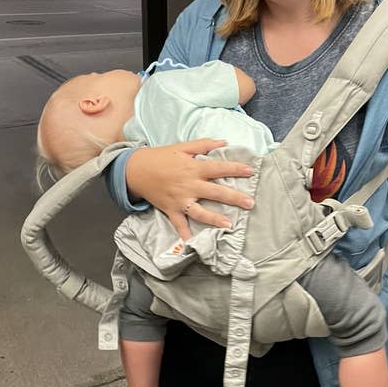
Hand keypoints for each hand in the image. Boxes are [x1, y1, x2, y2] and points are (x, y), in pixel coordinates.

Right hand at [125, 139, 254, 240]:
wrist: (136, 169)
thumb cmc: (160, 157)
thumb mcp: (182, 147)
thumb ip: (204, 145)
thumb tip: (224, 141)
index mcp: (194, 167)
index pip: (219, 168)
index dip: (236, 169)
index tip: (251, 171)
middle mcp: (189, 185)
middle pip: (215, 192)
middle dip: (234, 198)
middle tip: (250, 203)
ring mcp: (180, 199)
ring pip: (200, 211)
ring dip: (214, 219)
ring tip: (228, 225)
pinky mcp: (171, 210)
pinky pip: (179, 224)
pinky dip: (185, 235)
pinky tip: (193, 244)